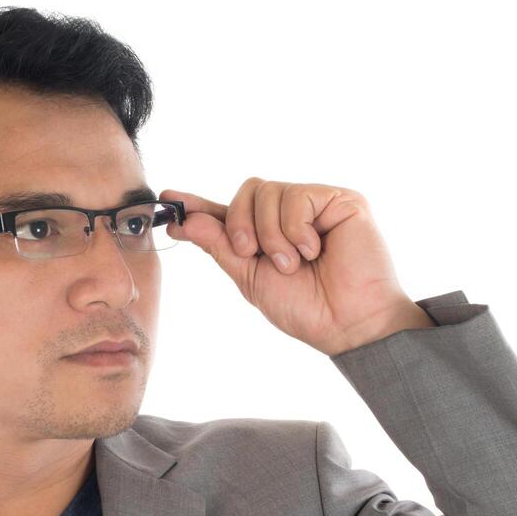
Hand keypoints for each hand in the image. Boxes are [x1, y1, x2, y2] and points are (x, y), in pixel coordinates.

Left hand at [159, 179, 435, 355]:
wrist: (348, 324)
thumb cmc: (307, 309)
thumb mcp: (250, 278)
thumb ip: (221, 245)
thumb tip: (187, 220)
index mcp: (268, 234)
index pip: (229, 211)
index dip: (199, 204)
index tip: (168, 200)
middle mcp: (291, 215)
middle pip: (247, 191)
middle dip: (240, 224)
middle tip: (252, 254)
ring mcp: (316, 205)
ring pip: (268, 191)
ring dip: (272, 235)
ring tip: (295, 263)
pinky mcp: (340, 200)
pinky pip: (297, 196)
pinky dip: (297, 230)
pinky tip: (315, 251)